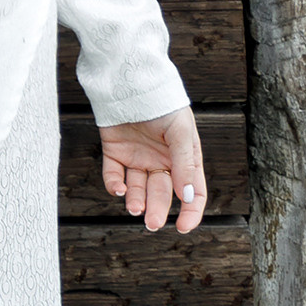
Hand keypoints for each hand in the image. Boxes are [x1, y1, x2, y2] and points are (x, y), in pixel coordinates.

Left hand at [99, 110, 205, 232]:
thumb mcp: (180, 131)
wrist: (130, 78)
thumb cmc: (162, 102)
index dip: (191, 212)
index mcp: (183, 158)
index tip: (183, 228)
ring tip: (134, 208)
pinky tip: (118, 189)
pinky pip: (114, 174)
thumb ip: (184, 164)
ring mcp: (137, 157)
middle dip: (157, 209)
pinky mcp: (115, 151)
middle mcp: (161, 161)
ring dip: (136, 201)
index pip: (192, 192)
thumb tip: (188, 197)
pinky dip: (114, 185)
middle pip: (161, 193)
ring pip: (137, 188)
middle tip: (153, 223)